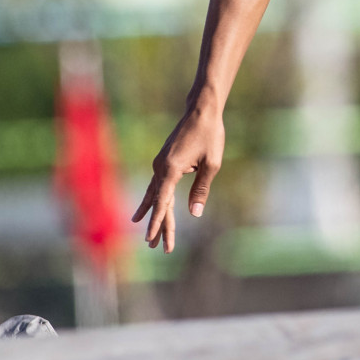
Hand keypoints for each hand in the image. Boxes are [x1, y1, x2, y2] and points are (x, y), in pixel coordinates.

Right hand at [132, 104, 224, 252]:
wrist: (201, 111)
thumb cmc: (210, 135)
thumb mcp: (211, 164)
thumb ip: (201, 190)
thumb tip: (194, 214)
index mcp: (170, 169)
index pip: (162, 202)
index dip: (157, 222)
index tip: (151, 239)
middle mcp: (160, 167)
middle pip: (159, 202)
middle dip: (159, 225)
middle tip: (158, 248)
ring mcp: (160, 164)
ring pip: (155, 195)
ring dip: (154, 215)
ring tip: (149, 236)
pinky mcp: (163, 161)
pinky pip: (156, 185)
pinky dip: (153, 200)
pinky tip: (147, 208)